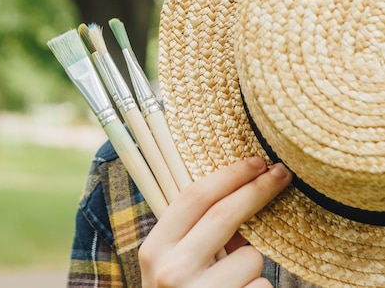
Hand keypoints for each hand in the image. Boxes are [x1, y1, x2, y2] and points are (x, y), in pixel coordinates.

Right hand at [139, 157, 291, 287]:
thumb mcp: (171, 263)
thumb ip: (193, 231)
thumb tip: (241, 191)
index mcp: (154, 249)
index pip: (194, 196)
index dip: (229, 174)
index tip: (255, 161)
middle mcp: (170, 272)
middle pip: (225, 214)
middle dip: (258, 189)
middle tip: (281, 173)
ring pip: (250, 258)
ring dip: (252, 265)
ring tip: (233, 283)